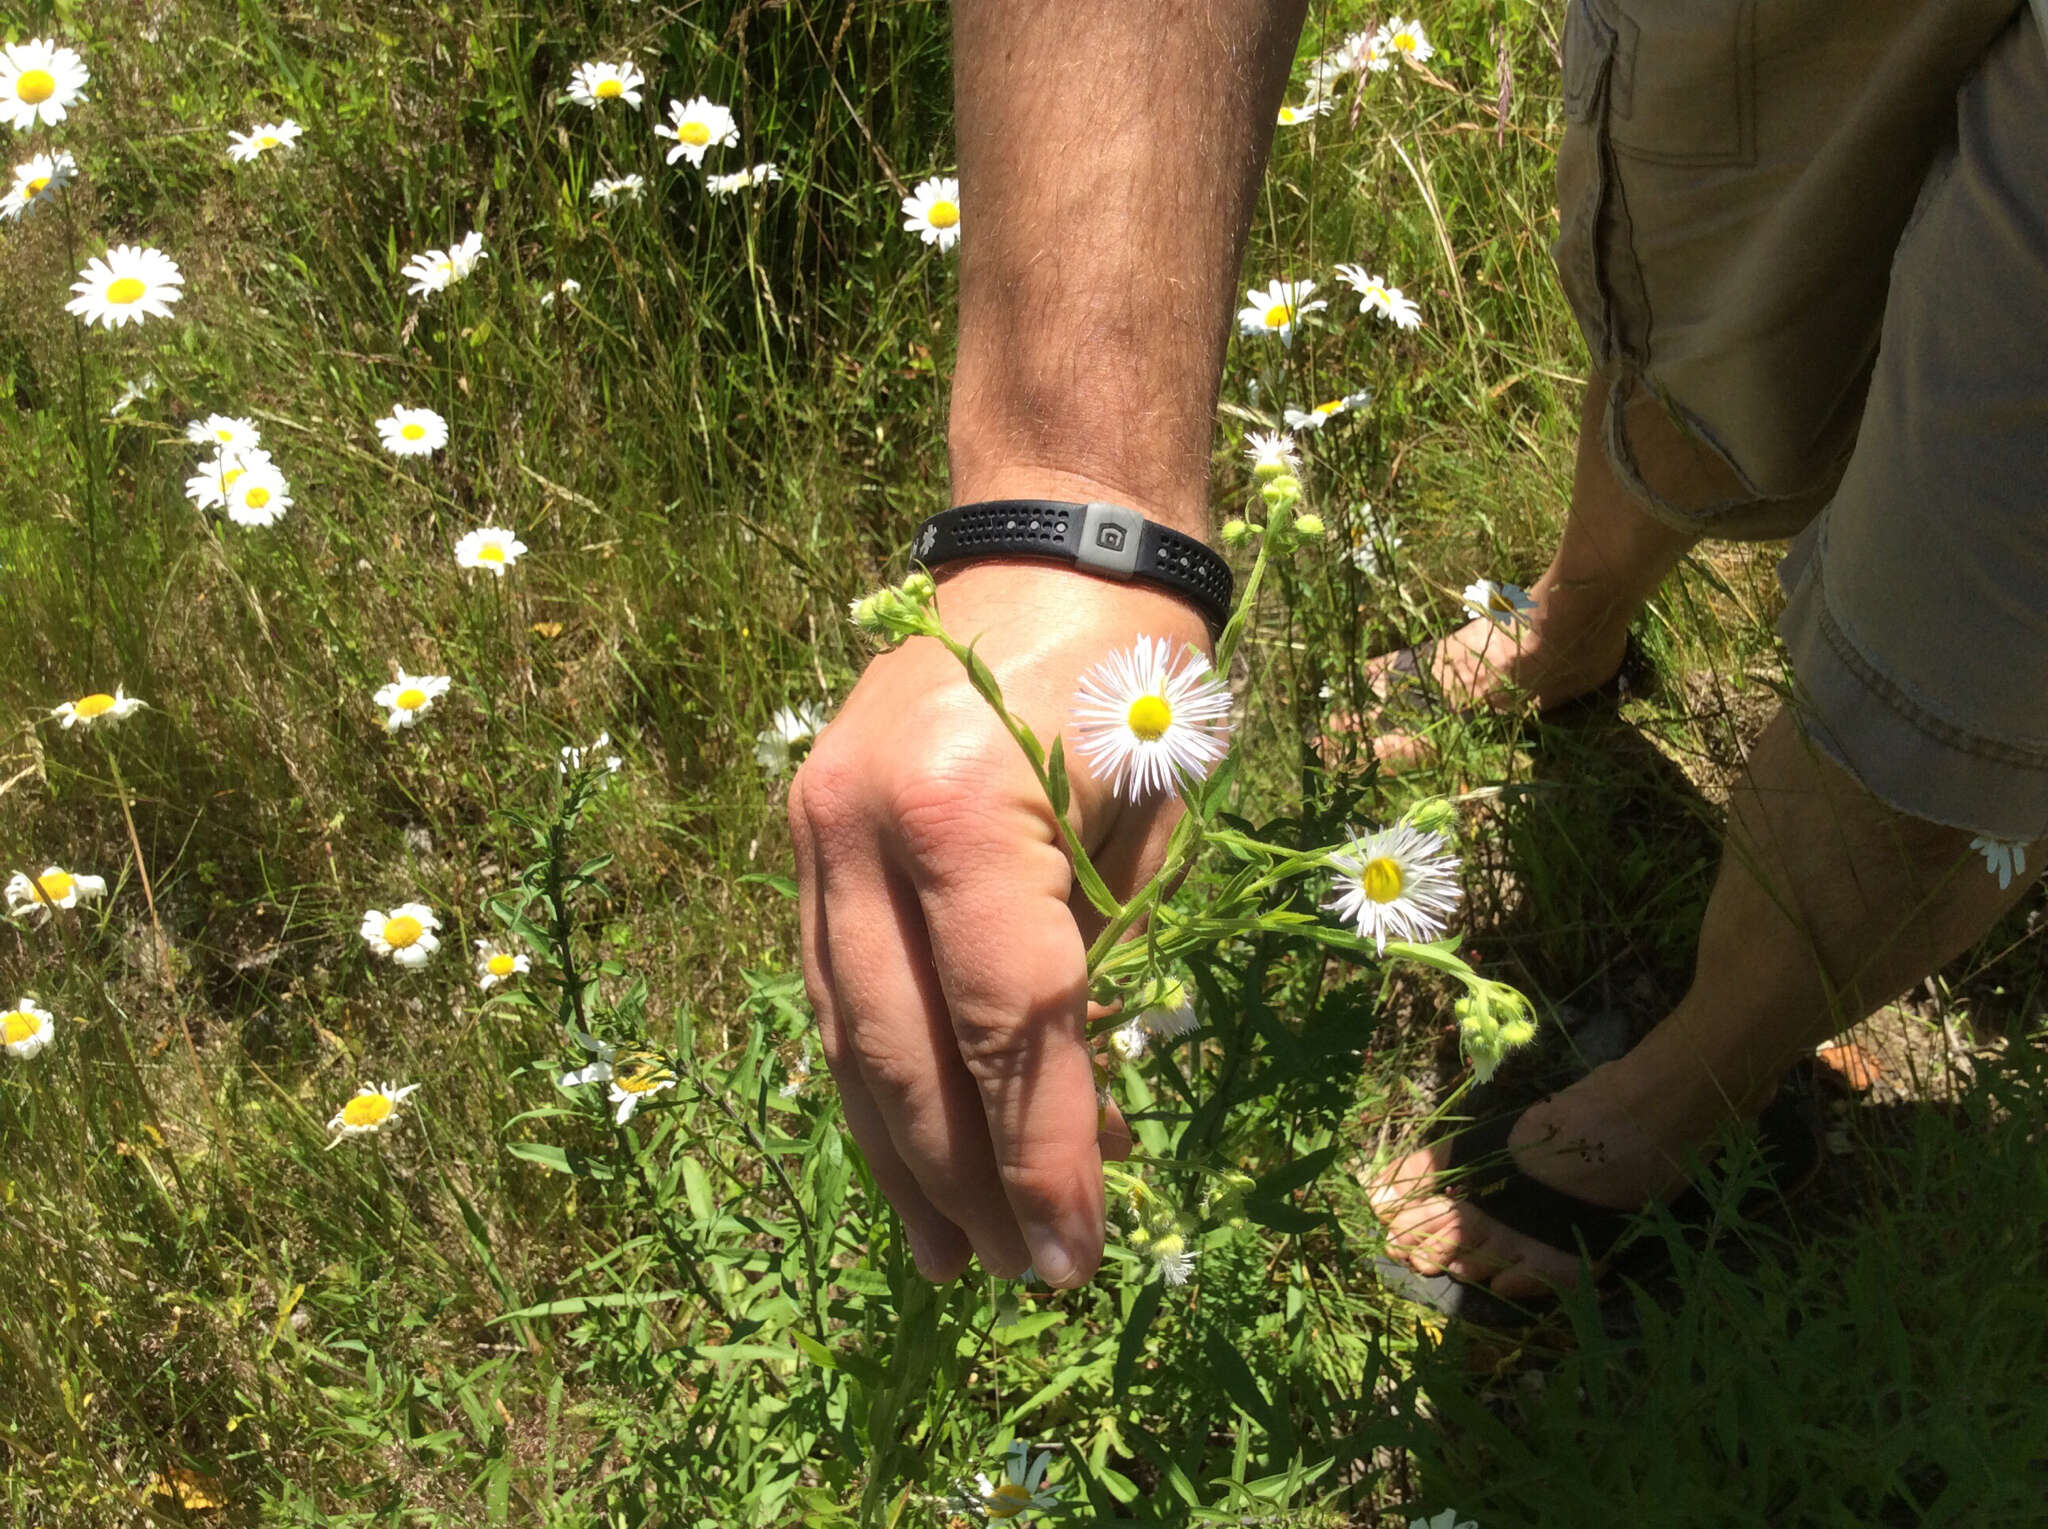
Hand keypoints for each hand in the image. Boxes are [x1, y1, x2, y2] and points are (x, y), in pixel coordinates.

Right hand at [789, 560, 1210, 1285]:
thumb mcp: (1152, 815)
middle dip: (970, 1181)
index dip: (1045, 1150)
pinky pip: (834, 992)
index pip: (1008, 1022)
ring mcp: (813, 834)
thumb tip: (1077, 1115)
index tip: (1080, 1253)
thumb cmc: (1130, 670)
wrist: (1047, 546)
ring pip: (848, 1035)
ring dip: (903, 1160)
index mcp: (962, 807)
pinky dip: (873, 1085)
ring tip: (955, 1262)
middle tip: (1028, 1276)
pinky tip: (906, 1159)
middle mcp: (859, 826)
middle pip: (905, 1049)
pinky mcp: (805, 843)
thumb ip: (1107, 963)